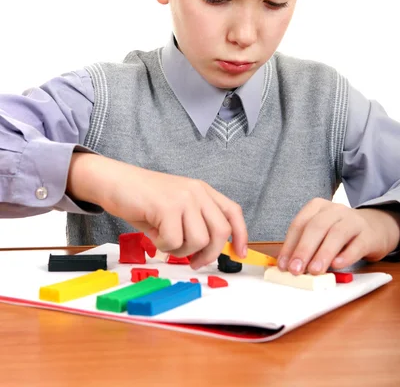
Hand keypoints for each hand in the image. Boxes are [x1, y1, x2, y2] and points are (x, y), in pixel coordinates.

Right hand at [67, 153, 247, 268]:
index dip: (241, 235)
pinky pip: (174, 242)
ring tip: (165, 241)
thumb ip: (194, 224)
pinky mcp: (167, 206)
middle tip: (193, 262)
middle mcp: (197, 192)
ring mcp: (184, 197)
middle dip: (209, 254)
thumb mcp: (175, 208)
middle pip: (221, 232)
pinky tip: (153, 235)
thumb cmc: (143, 200)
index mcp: (202, 191)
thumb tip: (207, 253)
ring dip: (181, 251)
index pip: (233, 212)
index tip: (240, 254)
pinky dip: (163, 247)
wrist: (115, 182)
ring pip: (199, 240)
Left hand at [277, 198, 399, 274]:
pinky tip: (337, 265)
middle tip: (296, 270)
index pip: (300, 224)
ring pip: (336, 234)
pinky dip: (346, 256)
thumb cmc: (341, 234)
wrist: (375, 228)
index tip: (284, 265)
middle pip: (316, 226)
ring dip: (323, 253)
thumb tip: (290, 266)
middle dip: (304, 249)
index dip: (290, 245)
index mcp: (318, 207)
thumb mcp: (322, 234)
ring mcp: (353, 220)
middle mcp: (335, 210)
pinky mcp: (369, 235)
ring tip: (314, 271)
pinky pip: (357, 244)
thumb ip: (307, 247)